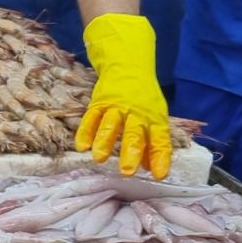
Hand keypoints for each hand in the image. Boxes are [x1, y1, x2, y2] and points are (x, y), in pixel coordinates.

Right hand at [75, 13, 172, 177]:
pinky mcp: (99, 103)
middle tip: (127, 171)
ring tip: (99, 159)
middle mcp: (136, 113)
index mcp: (154, 118)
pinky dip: (85, 132)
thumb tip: (151, 168)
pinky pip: (91, 118)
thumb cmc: (144, 99)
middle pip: (133, 134)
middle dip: (130, 152)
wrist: (128, 66)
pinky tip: (81, 146)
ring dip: (104, 142)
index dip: (160, 157)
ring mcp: (116, 107)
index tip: (159, 175)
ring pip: (110, 125)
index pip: (159, 139)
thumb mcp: (154, 118)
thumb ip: (152, 143)